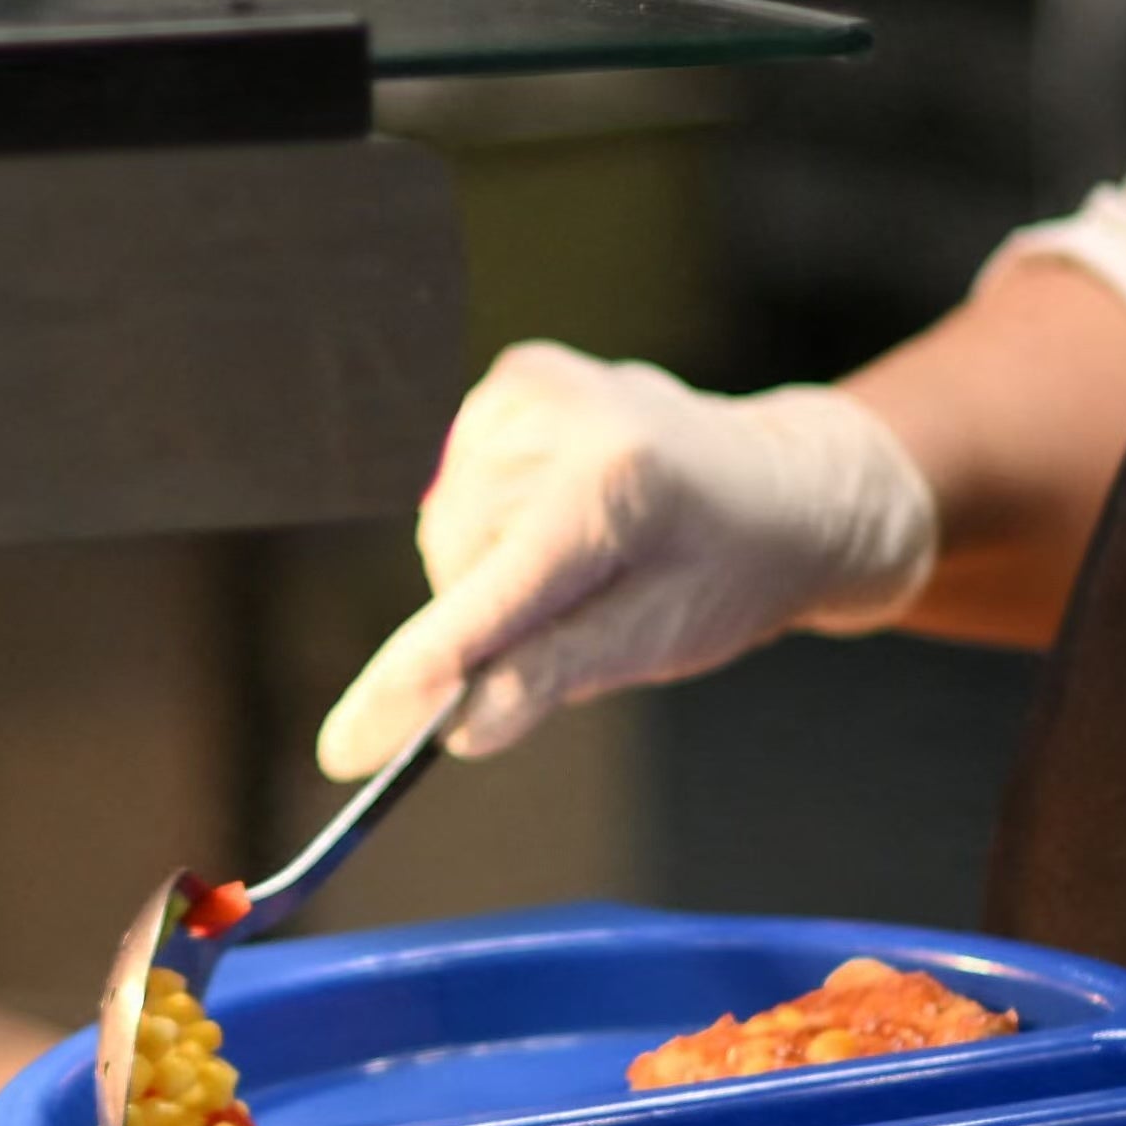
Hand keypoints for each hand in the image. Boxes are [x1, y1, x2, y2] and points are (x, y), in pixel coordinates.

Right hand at [314, 341, 939, 779]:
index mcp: (612, 492)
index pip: (484, 601)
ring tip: (583, 555)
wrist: (780, 488)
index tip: (345, 748)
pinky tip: (562, 511)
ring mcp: (532, 387)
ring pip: (448, 531)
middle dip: (492, 615)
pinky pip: (459, 486)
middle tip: (577, 608)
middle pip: (455, 567)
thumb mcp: (657, 641)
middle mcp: (564, 418)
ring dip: (495, 567)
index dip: (410, 677)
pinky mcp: (516, 377)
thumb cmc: (727, 573)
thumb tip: (459, 727)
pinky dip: (496, 519)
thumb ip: (553, 675)